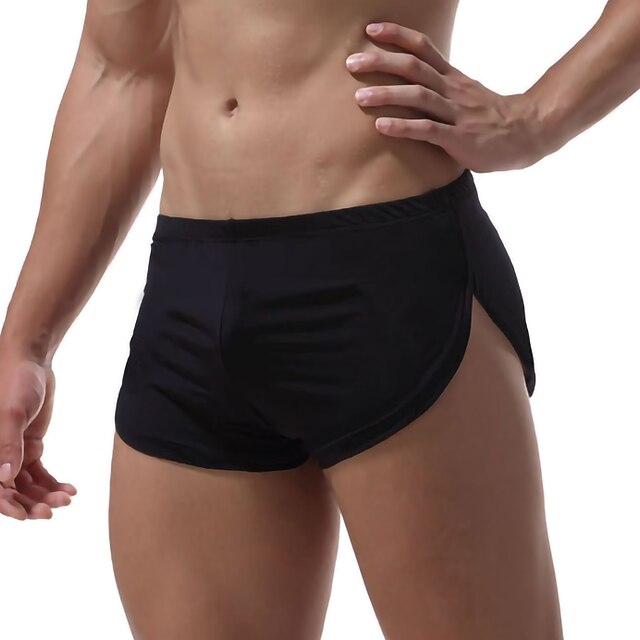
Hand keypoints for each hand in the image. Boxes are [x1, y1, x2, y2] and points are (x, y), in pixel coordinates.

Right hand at [0, 355, 76, 519]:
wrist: (32, 364)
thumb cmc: (14, 384)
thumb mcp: (12, 414)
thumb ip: (8, 445)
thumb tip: (5, 480)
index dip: (6, 505)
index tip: (25, 514)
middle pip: (10, 491)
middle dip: (30, 504)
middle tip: (52, 510)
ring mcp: (13, 453)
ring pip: (26, 485)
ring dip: (45, 495)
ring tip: (66, 499)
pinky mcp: (30, 447)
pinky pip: (39, 473)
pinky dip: (52, 483)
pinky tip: (70, 490)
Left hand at [346, 22, 544, 171]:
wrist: (525, 134)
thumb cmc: (488, 117)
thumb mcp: (465, 94)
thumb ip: (440, 87)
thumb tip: (411, 82)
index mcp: (452, 77)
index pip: (423, 47)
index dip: (397, 36)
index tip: (370, 30)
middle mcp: (451, 90)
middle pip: (413, 67)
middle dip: (381, 63)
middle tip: (351, 63)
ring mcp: (455, 113)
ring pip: (418, 97)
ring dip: (386, 95)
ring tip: (359, 96)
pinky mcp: (458, 138)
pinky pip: (427, 130)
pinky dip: (403, 127)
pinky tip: (381, 127)